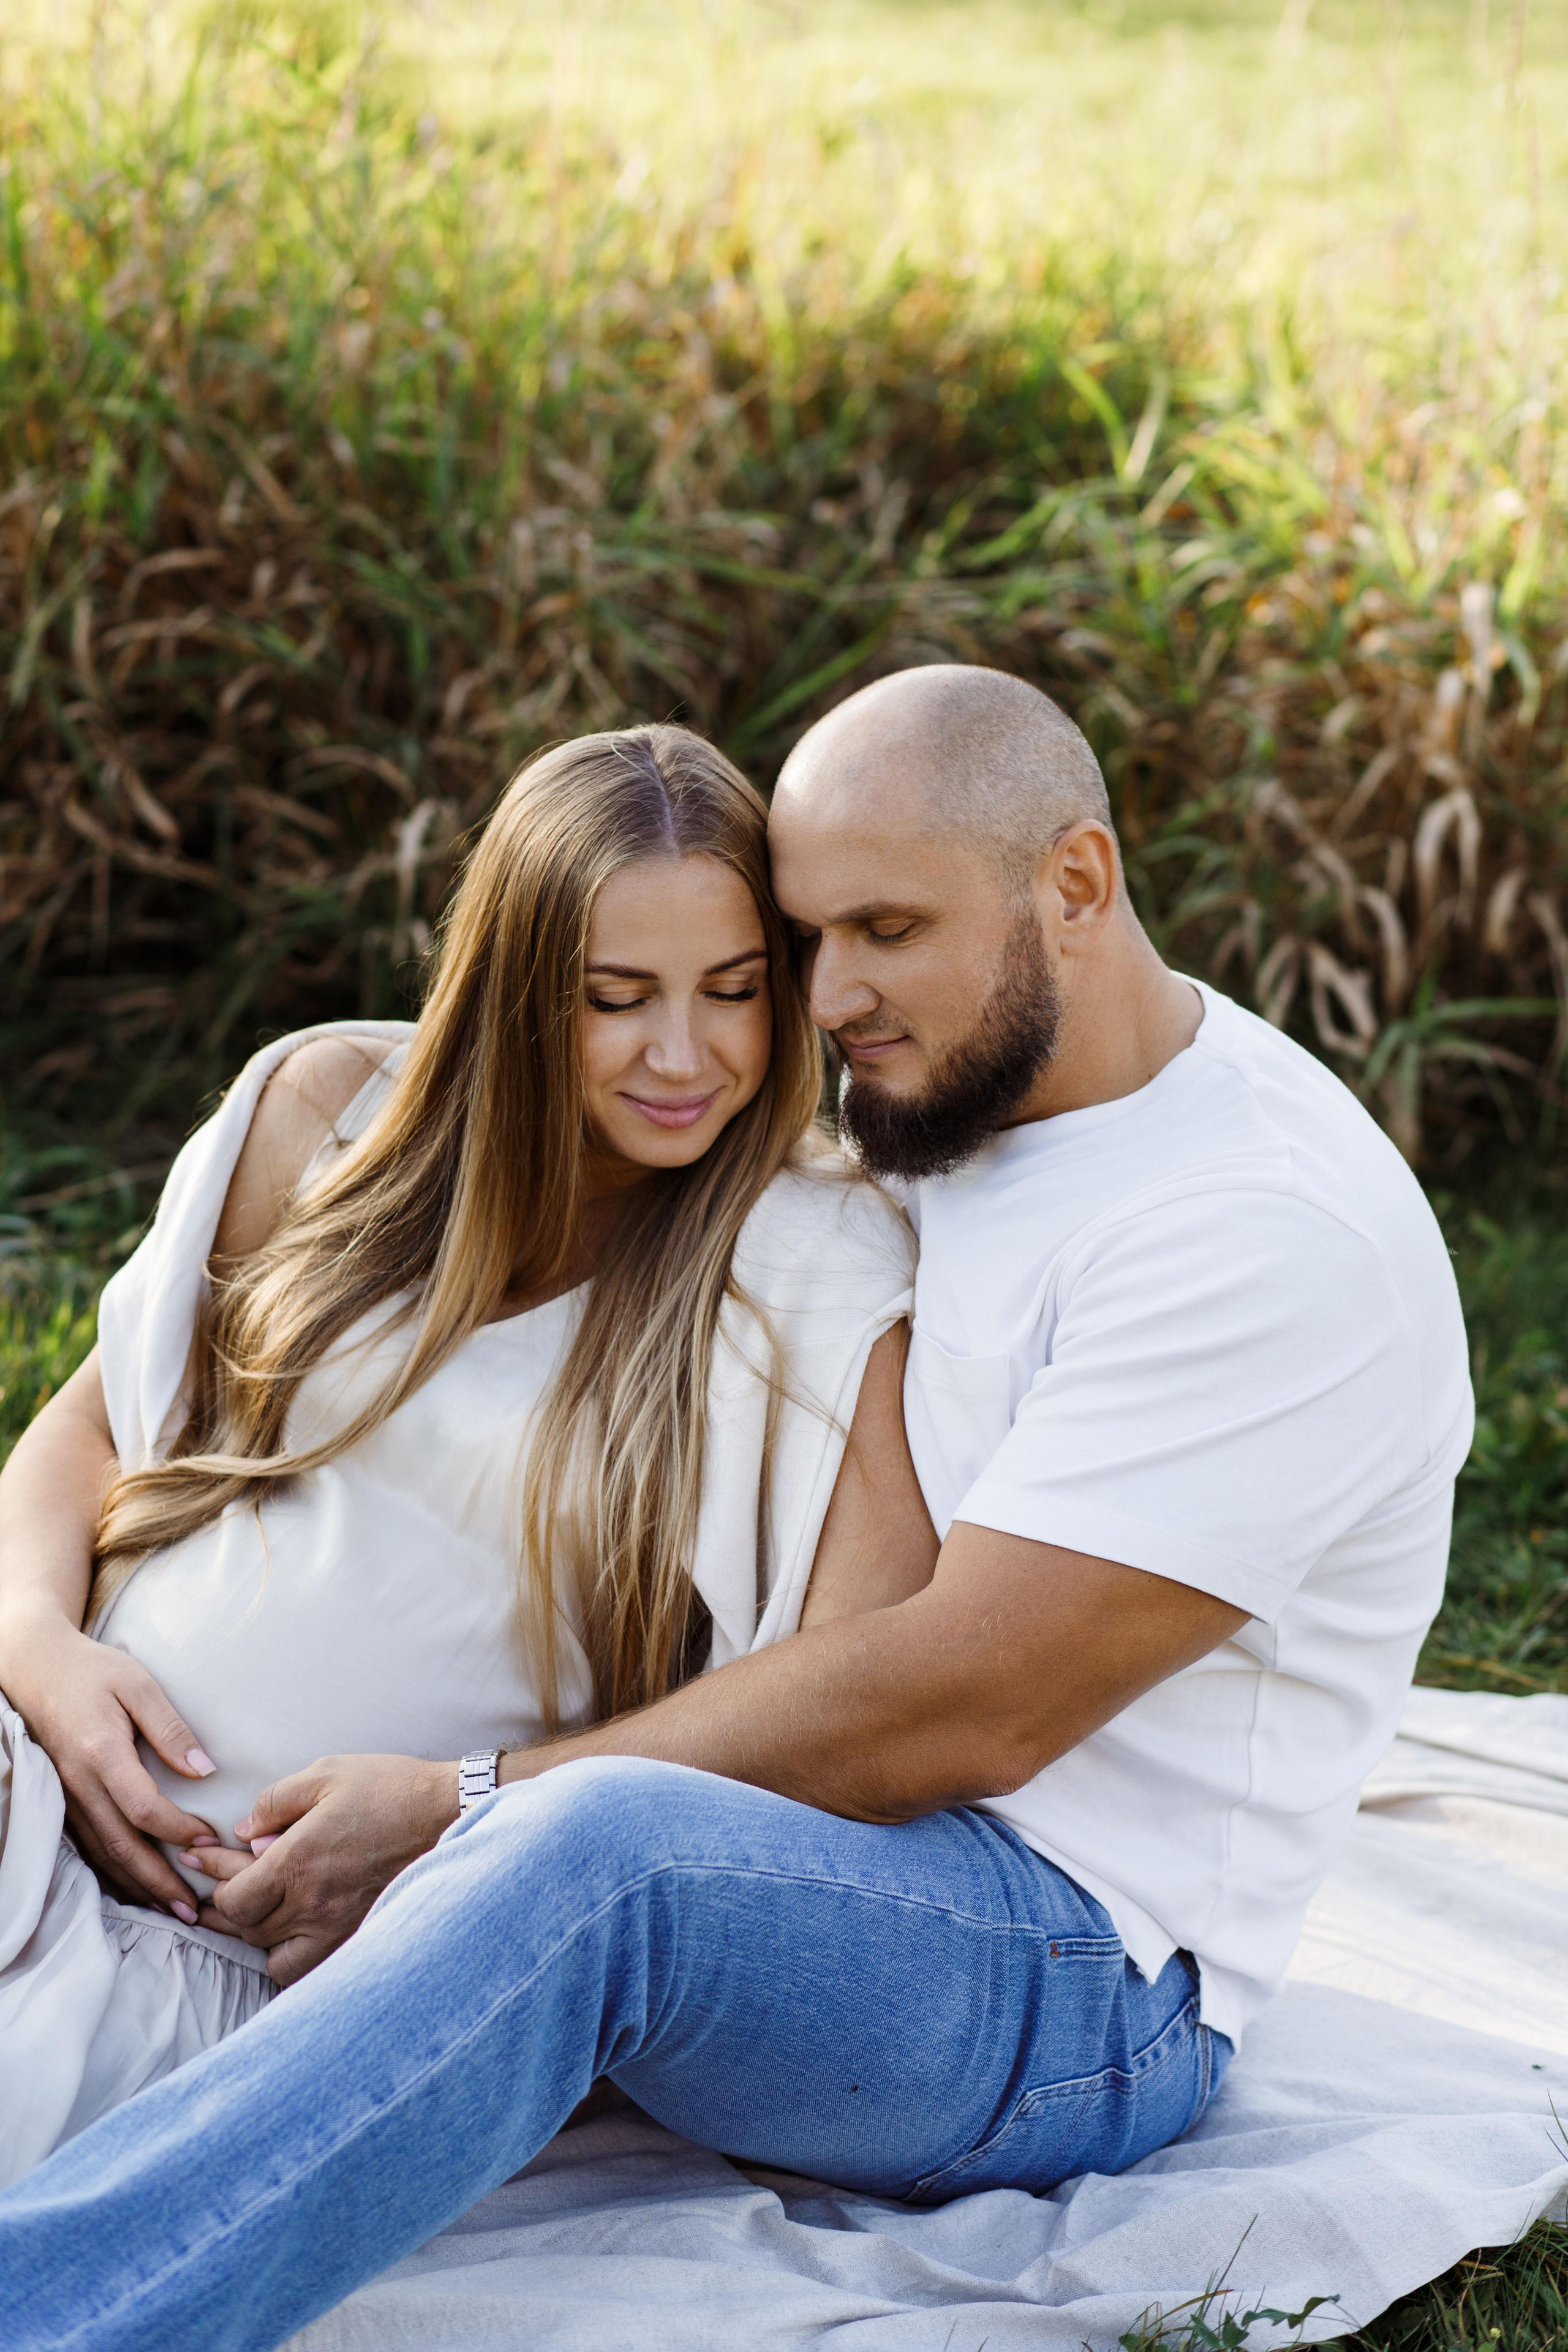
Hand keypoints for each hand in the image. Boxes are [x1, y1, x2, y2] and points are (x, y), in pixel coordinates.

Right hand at [0, 1612, 218, 1916]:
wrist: (36, 1669)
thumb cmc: (93, 1671)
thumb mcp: (138, 1683)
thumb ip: (171, 1727)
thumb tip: (204, 1768)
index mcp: (101, 1753)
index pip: (143, 1808)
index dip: (178, 1830)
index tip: (211, 1840)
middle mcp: (79, 1783)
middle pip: (121, 1845)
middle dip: (159, 1881)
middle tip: (194, 1910)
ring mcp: (66, 1796)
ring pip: (102, 1854)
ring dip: (137, 1885)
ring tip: (171, 1911)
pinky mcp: (63, 1801)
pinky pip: (88, 1846)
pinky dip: (113, 1872)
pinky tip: (136, 1888)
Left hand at [187, 1753, 457, 1987]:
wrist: (449, 1814)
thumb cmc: (389, 1789)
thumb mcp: (327, 1774)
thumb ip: (277, 1800)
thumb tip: (244, 1830)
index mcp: (298, 1862)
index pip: (234, 1899)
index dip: (217, 1884)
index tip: (203, 1863)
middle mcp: (313, 1905)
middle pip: (249, 1930)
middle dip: (230, 1907)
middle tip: (225, 1882)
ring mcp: (338, 1928)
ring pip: (276, 1960)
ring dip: (261, 1939)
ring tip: (258, 1914)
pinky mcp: (360, 1936)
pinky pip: (312, 1969)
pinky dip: (294, 1958)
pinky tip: (293, 1934)